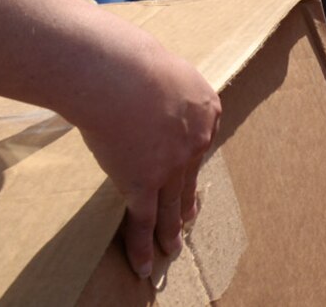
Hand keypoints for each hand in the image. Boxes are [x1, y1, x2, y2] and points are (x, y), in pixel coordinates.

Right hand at [66, 27, 221, 280]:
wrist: (119, 73)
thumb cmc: (130, 61)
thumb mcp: (161, 67)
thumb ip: (161, 85)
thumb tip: (141, 87)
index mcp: (206, 108)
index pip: (200, 139)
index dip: (190, 156)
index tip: (186, 167)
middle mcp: (197, 140)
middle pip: (189, 177)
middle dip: (186, 202)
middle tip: (188, 219)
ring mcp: (172, 165)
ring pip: (172, 206)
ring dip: (171, 232)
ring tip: (173, 250)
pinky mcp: (143, 182)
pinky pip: (144, 220)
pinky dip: (144, 245)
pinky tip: (145, 264)